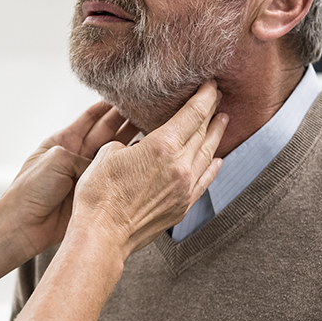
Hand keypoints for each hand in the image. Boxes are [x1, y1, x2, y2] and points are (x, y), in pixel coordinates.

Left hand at [0, 101, 140, 260]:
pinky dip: (130, 165)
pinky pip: (115, 175)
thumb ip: (84, 156)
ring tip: (152, 128)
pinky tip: (144, 156)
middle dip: (127, 119)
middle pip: (107, 132)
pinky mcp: (94, 192)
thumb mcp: (56, 160)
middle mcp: (77, 155)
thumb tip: (107, 163)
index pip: (91, 117)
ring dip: (132, 140)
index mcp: (63, 140)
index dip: (108, 105)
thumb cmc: (30, 191)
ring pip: (114, 152)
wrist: (24, 224)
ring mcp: (87, 173)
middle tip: (148, 109)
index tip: (128, 95)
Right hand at [69, 81, 227, 257]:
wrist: (103, 235)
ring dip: (215, 137)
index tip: (210, 85)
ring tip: (222, 122)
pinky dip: (212, 167)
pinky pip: (204, 181)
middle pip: (203, 132)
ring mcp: (184, 188)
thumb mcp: (107, 155)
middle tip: (217, 97)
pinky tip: (217, 160)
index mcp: (162, 147)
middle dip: (211, 112)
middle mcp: (180, 165)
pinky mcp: (182, 206)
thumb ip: (127, 144)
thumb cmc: (98, 194)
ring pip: (207, 155)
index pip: (192, 115)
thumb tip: (134, 147)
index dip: (204, 97)